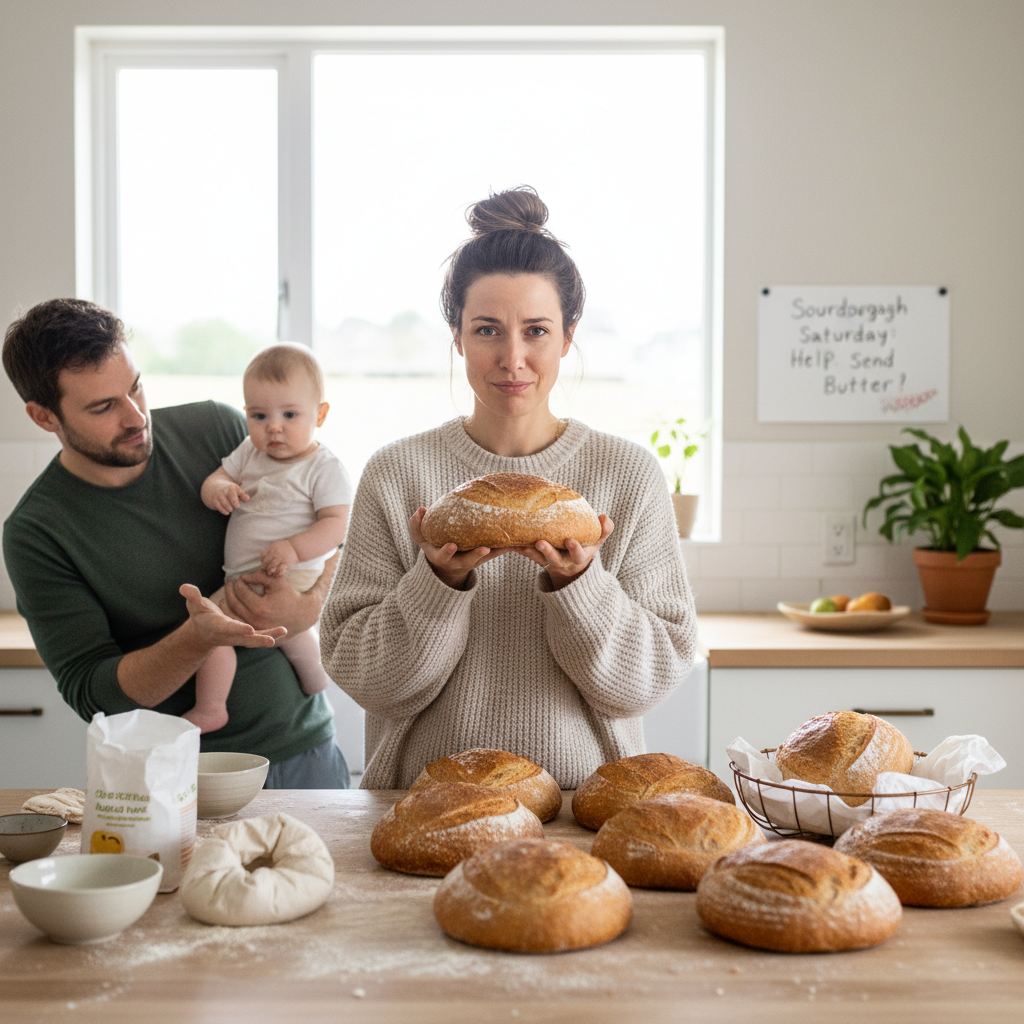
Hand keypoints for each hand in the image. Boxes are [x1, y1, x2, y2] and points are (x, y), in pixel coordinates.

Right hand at [178, 584, 284, 647]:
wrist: (204, 632)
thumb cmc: (199, 615)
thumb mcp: (194, 605)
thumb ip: (191, 596)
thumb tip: (184, 587)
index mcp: (219, 626)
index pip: (229, 628)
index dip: (238, 629)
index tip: (249, 629)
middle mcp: (231, 634)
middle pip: (246, 639)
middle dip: (259, 639)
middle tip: (272, 640)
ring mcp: (239, 636)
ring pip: (256, 638)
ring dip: (269, 636)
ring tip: (284, 631)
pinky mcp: (246, 635)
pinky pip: (260, 635)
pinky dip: (270, 634)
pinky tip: (284, 631)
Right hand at [206, 480, 248, 514]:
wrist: (214, 486)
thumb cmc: (229, 490)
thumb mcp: (236, 490)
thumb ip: (242, 495)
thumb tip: (247, 499)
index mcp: (230, 488)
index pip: (232, 493)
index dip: (234, 500)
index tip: (238, 506)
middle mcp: (223, 491)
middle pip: (225, 497)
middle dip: (229, 504)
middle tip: (236, 507)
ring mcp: (218, 496)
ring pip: (221, 502)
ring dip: (226, 507)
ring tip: (231, 510)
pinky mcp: (214, 500)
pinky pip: (217, 505)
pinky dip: (222, 510)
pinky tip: (227, 513)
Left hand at [219, 550, 337, 635]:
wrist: (302, 616)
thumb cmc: (290, 596)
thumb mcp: (277, 582)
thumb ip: (260, 576)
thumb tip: (243, 577)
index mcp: (260, 607)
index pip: (241, 591)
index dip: (239, 581)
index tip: (241, 577)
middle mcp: (254, 620)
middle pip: (234, 603)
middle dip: (230, 591)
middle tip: (230, 583)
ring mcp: (254, 629)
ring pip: (233, 614)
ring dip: (227, 602)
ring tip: (227, 594)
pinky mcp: (255, 633)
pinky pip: (238, 623)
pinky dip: (231, 614)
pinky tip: (229, 606)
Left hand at [261, 539, 298, 576]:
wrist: (297, 548)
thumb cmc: (285, 547)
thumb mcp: (276, 545)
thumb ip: (269, 551)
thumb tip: (263, 559)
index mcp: (272, 548)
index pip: (262, 555)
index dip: (262, 560)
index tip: (265, 563)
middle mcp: (275, 553)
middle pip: (265, 562)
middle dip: (265, 567)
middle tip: (267, 569)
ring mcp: (281, 558)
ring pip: (271, 567)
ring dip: (270, 571)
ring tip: (270, 573)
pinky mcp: (286, 563)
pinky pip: (279, 570)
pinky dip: (277, 573)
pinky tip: (277, 574)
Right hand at [408, 507, 508, 589]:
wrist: (447, 564)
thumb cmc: (433, 544)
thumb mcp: (421, 537)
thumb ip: (416, 525)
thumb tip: (420, 509)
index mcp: (442, 556)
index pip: (443, 555)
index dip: (447, 551)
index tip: (452, 545)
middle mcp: (458, 561)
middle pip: (468, 561)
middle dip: (475, 555)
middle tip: (484, 549)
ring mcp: (473, 560)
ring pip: (487, 558)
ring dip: (497, 551)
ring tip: (509, 543)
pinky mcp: (486, 556)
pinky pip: (497, 551)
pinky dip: (507, 546)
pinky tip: (519, 539)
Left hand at [513, 514, 614, 590]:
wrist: (572, 566)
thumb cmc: (585, 546)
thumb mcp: (597, 540)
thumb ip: (604, 529)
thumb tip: (604, 517)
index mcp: (579, 556)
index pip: (578, 554)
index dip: (574, 548)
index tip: (570, 540)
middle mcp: (562, 561)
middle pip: (554, 559)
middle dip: (547, 551)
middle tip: (540, 542)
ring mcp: (548, 561)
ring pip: (537, 558)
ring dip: (528, 551)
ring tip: (520, 543)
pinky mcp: (537, 559)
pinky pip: (527, 554)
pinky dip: (519, 548)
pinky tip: (510, 542)